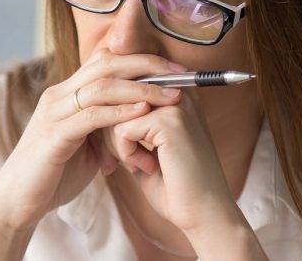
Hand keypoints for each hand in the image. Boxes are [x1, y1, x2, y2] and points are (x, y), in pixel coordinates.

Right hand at [0, 49, 186, 232]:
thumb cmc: (54, 174)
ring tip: (171, 95)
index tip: (175, 70)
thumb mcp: (87, 143)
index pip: (106, 61)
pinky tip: (143, 112)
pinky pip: (92, 115)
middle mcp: (59, 94)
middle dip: (147, 66)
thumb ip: (106, 127)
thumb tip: (137, 121)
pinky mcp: (54, 135)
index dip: (142, 60)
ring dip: (141, 87)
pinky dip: (120, 111)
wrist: (18, 202)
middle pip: (107, 63)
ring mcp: (54, 112)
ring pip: (101, 85)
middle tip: (181, 75)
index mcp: (67, 92)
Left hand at [103, 89, 238, 232]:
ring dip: (118, 145)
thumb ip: (129, 122)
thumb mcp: (147, 145)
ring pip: (116, 113)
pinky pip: (121, 130)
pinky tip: (147, 167)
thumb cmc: (176, 184)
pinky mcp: (170, 121)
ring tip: (141, 164)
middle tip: (124, 161)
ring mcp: (176, 103)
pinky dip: (126, 154)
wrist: (205, 214)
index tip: (118, 150)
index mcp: (175, 91)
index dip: (113, 120)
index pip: (124, 89)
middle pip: (118, 98)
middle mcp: (178, 90)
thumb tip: (96, 108)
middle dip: (110, 133)